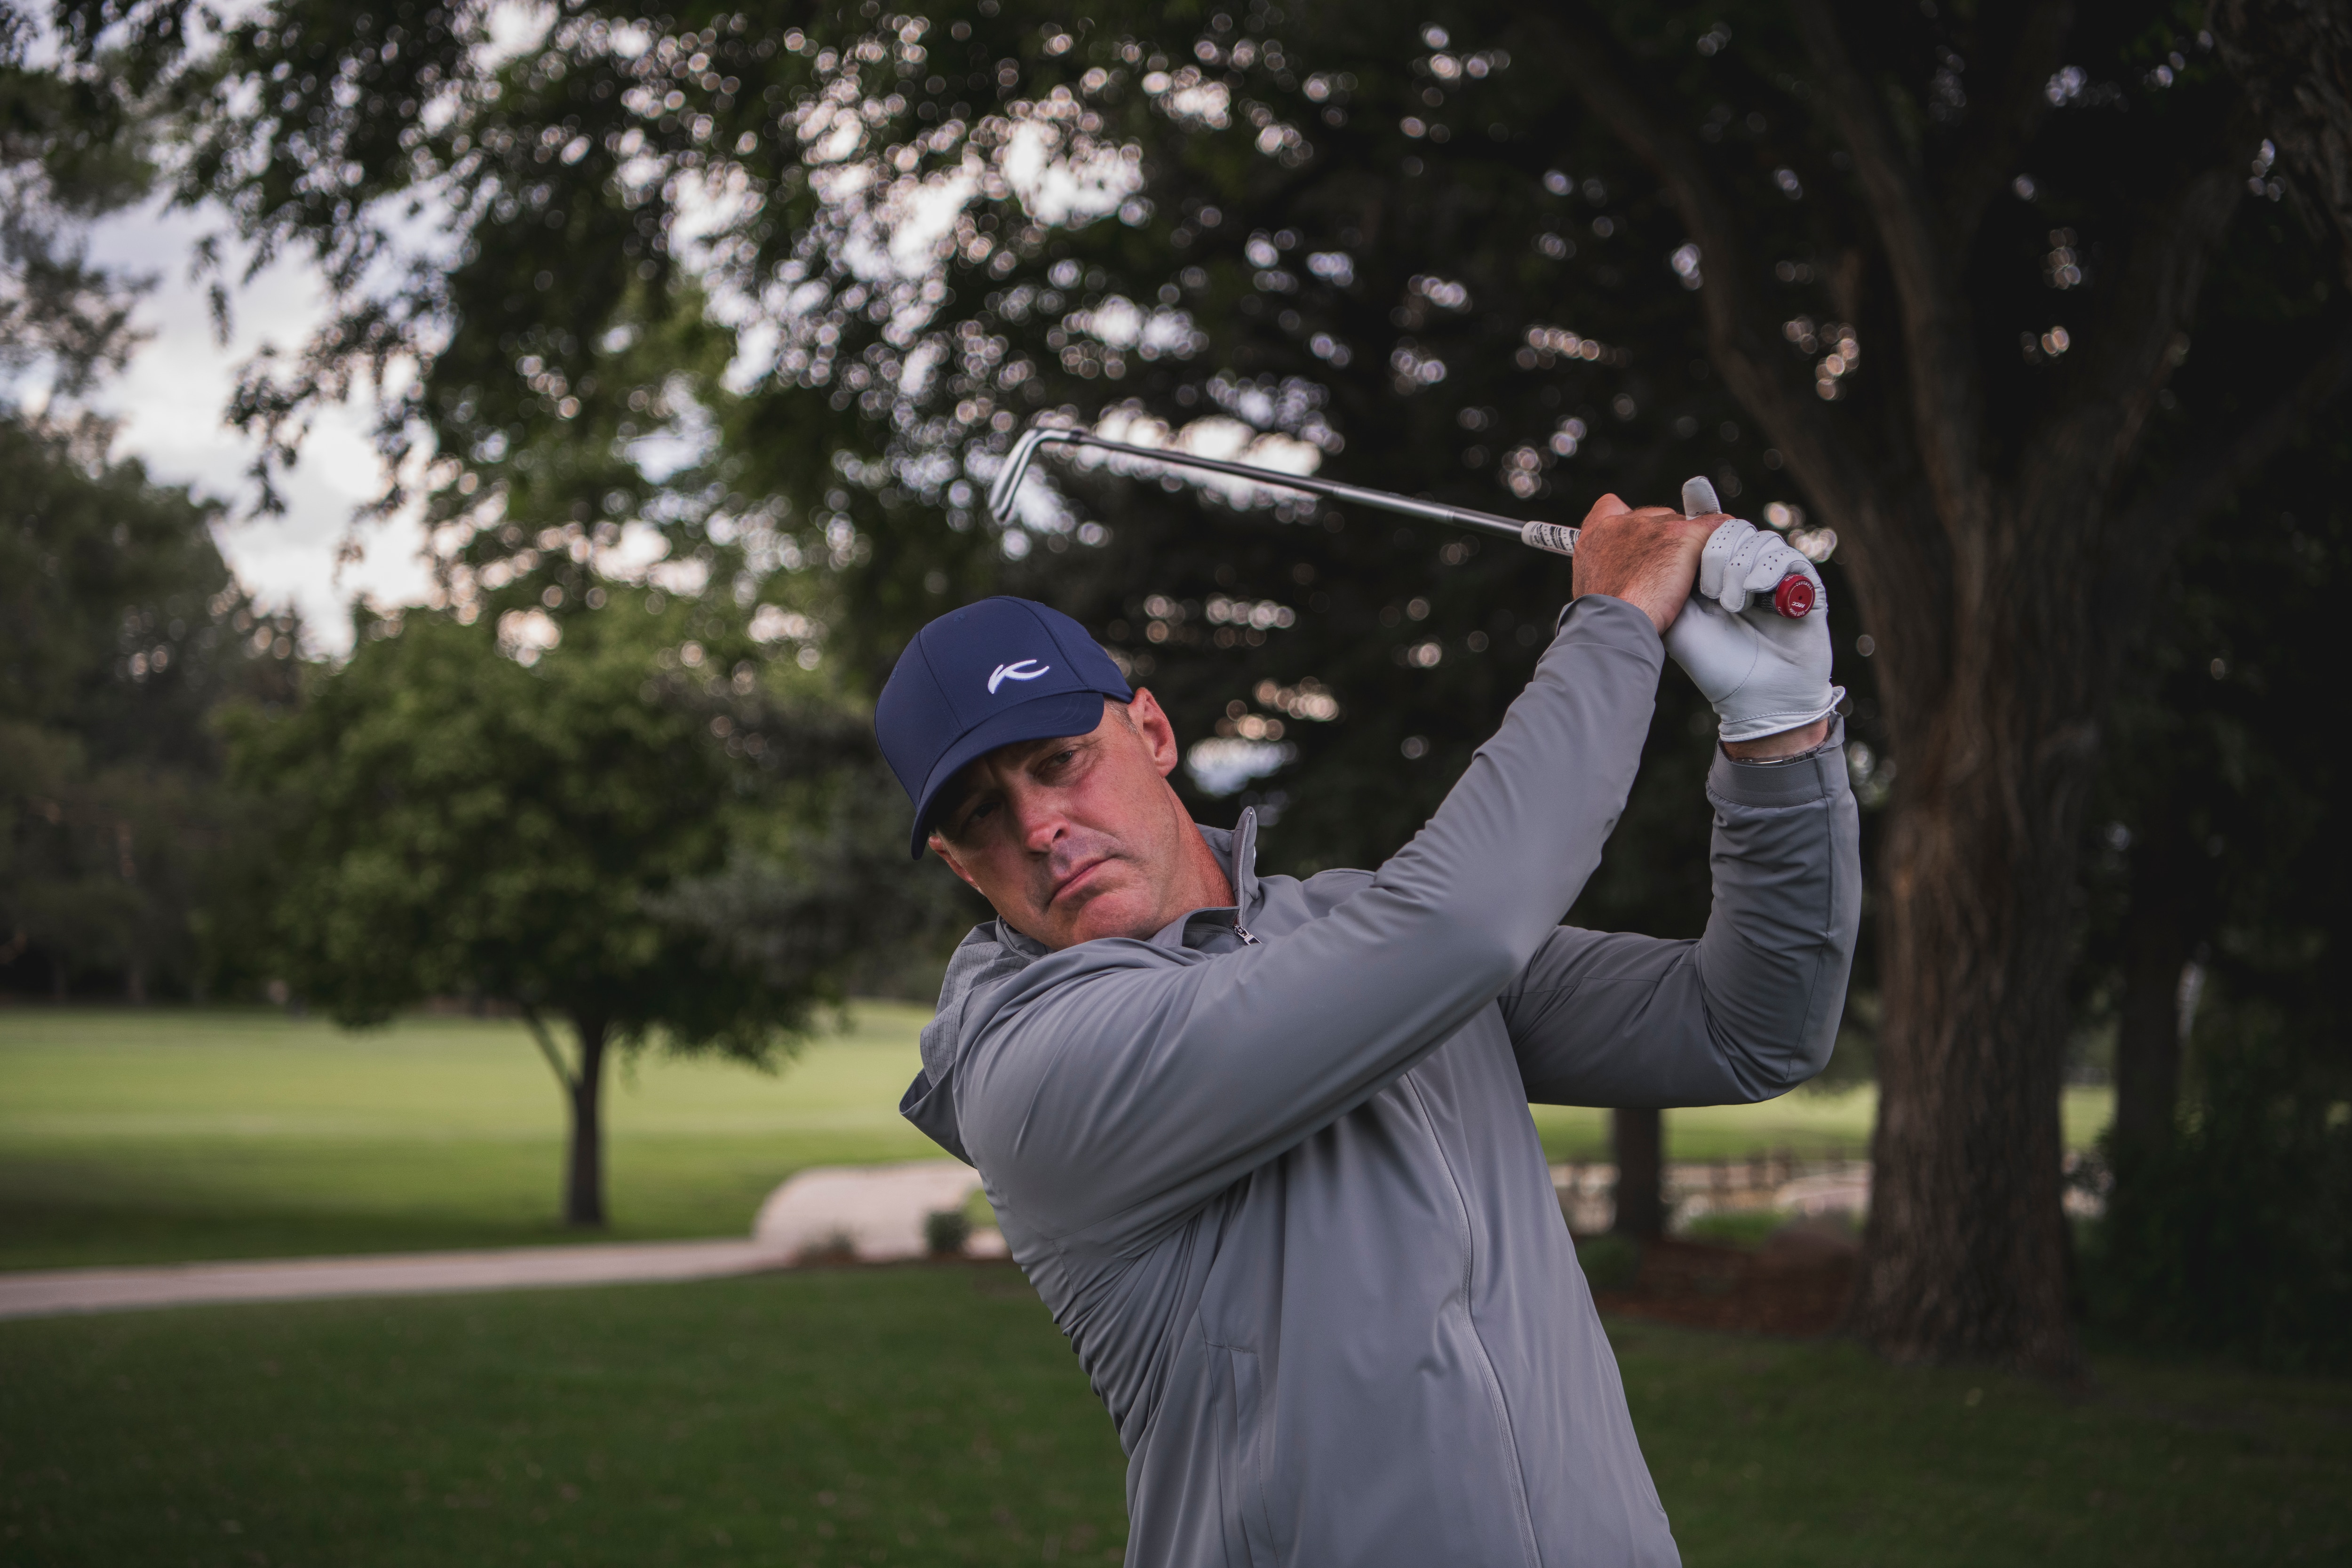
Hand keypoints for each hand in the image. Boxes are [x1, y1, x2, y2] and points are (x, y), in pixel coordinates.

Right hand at [1570, 493, 1716, 633]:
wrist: (1617, 624)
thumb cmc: (1606, 616)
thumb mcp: (1592, 586)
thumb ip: (1605, 567)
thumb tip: (1623, 571)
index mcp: (1596, 535)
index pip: (1611, 506)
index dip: (1629, 520)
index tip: (1640, 537)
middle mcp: (1621, 524)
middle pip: (1653, 516)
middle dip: (1662, 538)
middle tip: (1666, 569)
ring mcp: (1651, 527)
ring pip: (1681, 524)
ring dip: (1686, 545)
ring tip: (1688, 574)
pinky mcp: (1680, 536)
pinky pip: (1712, 525)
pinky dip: (1718, 535)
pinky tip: (1722, 550)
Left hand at [1662, 518, 1843, 744]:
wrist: (1753, 699)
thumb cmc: (1712, 662)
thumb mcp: (1676, 617)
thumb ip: (1666, 579)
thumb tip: (1655, 538)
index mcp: (1717, 572)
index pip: (1711, 526)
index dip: (1703, 506)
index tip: (1694, 492)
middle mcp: (1747, 569)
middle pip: (1734, 528)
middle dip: (1717, 553)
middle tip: (1708, 591)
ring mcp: (1777, 577)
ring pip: (1761, 540)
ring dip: (1740, 569)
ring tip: (1731, 605)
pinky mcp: (1805, 588)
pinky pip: (1789, 558)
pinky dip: (1768, 570)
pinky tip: (1755, 593)